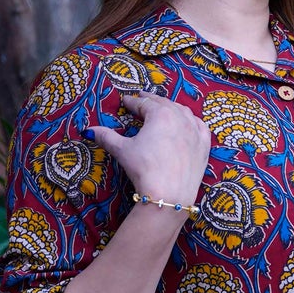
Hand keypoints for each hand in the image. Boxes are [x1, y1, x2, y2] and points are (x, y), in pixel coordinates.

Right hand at [87, 92, 210, 207]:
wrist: (169, 194)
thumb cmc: (145, 169)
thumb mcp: (123, 150)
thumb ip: (107, 137)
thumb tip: (89, 130)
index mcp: (160, 114)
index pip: (143, 103)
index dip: (133, 102)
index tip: (126, 100)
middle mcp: (180, 118)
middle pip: (164, 104)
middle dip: (151, 101)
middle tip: (142, 98)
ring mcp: (195, 132)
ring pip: (183, 112)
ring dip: (172, 108)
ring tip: (164, 108)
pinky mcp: (204, 146)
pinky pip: (200, 127)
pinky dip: (193, 121)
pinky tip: (190, 122)